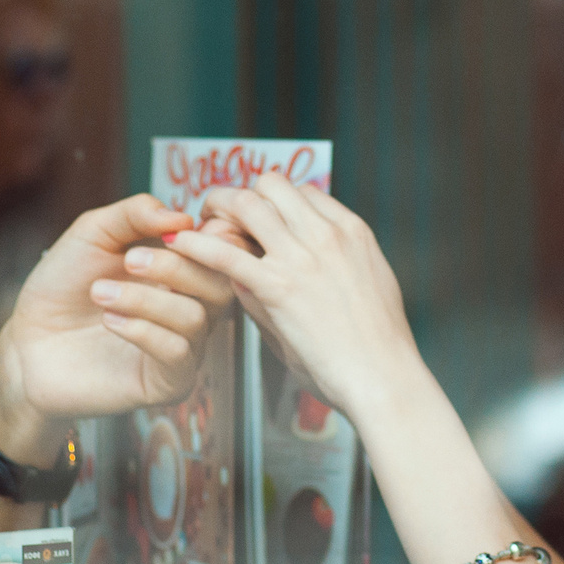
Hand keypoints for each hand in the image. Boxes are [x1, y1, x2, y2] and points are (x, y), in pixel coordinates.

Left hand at [0, 194, 239, 455]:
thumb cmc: (62, 286)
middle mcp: (190, 308)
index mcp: (183, 271)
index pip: (227, 254)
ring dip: (145, 299)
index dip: (214, 240)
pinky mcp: (166, 383)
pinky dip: (144, 330)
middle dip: (176, 267)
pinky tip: (109, 321)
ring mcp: (182, 348)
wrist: (27, 340)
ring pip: (194, 318)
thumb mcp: (94, 234)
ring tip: (99, 293)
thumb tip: (183, 216)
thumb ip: (135, 214)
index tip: (174, 232)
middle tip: (129, 260)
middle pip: (219, 285)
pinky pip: (177, 354)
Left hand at [163, 176, 422, 422]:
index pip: (303, 192)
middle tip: (220, 212)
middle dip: (243, 193)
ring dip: (219, 207)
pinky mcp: (279, 288)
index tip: (256, 220)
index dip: (275, 202)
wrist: (386, 378)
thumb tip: (290, 266)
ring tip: (198, 222)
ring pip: (248, 203)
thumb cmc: (377, 348)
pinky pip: (226, 252)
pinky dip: (198, 243)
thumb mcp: (362, 291)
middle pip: (273, 185)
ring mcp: (303, 257)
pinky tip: (178, 244)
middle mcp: (328, 233)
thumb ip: (322, 272)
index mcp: (353, 231)